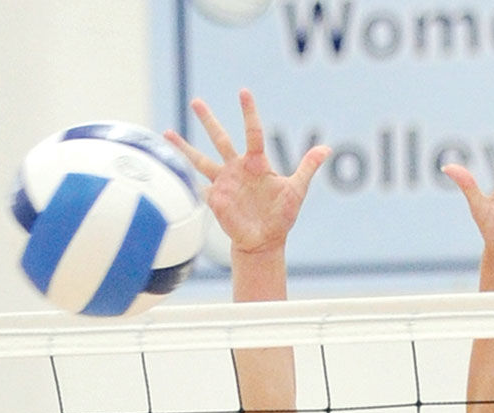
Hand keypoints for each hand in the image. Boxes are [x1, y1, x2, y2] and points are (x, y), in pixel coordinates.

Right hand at [165, 89, 329, 254]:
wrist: (265, 240)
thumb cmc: (281, 216)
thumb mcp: (296, 190)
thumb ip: (307, 167)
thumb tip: (327, 149)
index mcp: (256, 163)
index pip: (252, 131)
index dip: (248, 112)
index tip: (243, 91)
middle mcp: (236, 168)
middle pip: (219, 139)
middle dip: (208, 120)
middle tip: (196, 101)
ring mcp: (223, 183)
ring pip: (199, 160)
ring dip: (183, 148)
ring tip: (166, 132)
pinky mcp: (214, 200)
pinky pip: (197, 187)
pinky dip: (183, 180)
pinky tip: (169, 171)